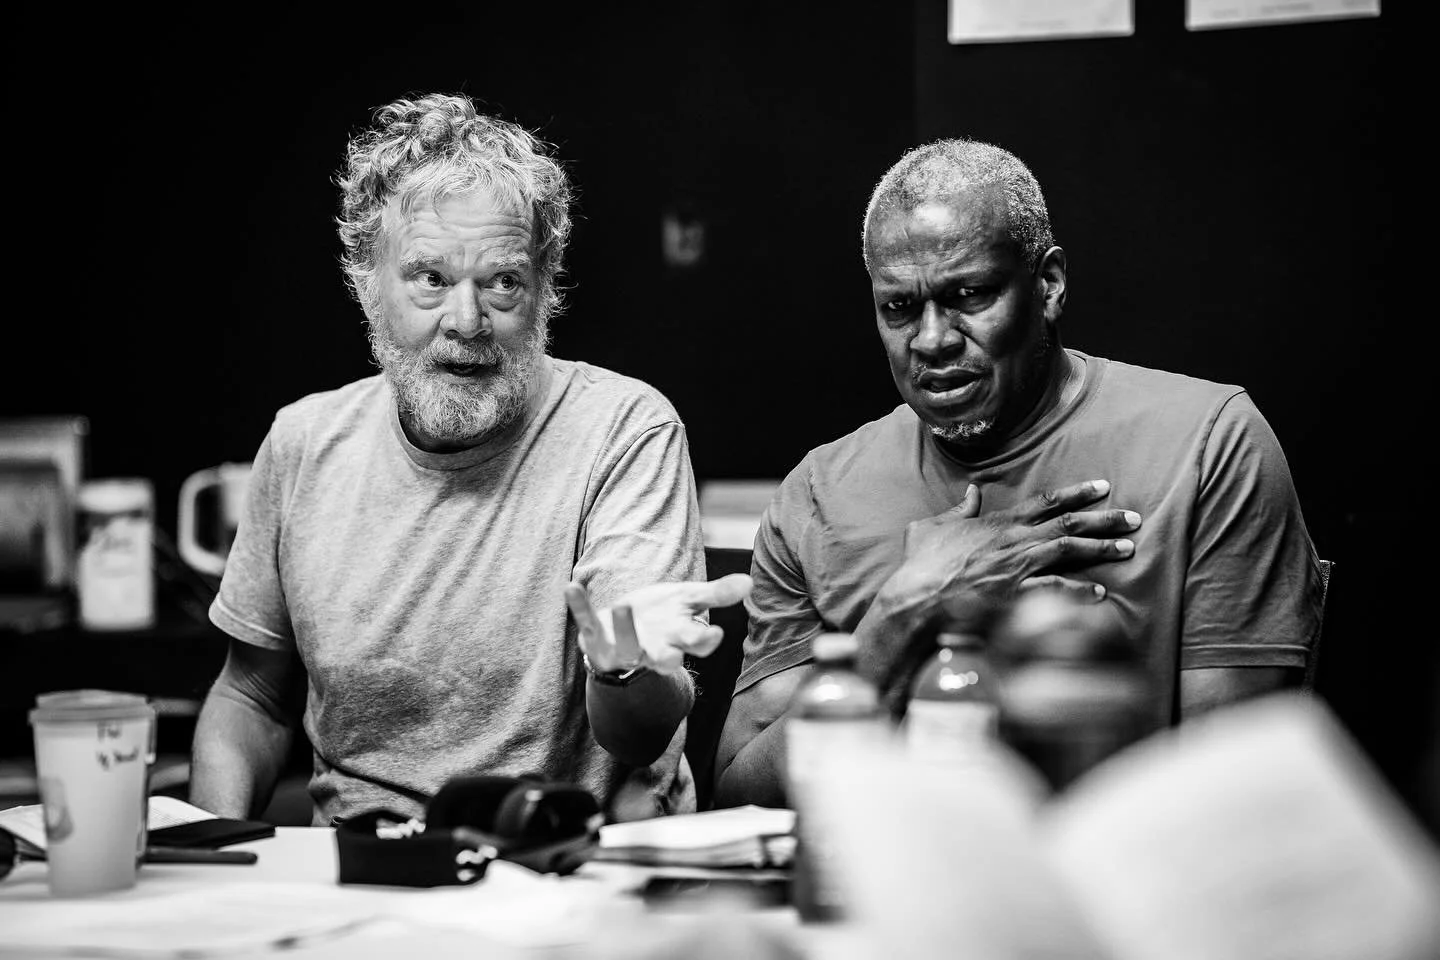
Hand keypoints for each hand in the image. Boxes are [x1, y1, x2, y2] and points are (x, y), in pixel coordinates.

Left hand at [564, 574, 753, 675]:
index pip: (696, 645)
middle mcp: (652, 650)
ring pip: (626, 647)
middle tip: (672, 657)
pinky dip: (579, 607)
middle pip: (664, 660)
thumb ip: (717, 594)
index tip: (715, 633)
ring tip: (624, 607)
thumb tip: (749, 581)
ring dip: (624, 629)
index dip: (705, 641)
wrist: (619, 633)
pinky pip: (586, 623)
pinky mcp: (595, 639)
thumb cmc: (661, 617)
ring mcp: (622, 649)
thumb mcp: (688, 601)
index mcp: (678, 641)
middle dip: (667, 658)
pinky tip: (571, 587)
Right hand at [863, 480, 1139, 712]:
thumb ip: (958, 509)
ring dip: (1101, 549)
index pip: (1046, 501)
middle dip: (1104, 519)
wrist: (916, 598)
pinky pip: (1055, 590)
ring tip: (1128, 548)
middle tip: (1133, 518)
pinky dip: (1078, 591)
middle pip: (1068, 524)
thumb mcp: (932, 526)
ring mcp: (1017, 568)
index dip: (1077, 493)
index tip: (1103, 487)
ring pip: (1069, 551)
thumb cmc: (921, 563)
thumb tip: (971, 492)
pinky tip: (1099, 592)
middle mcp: (1014, 541)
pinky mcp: (1016, 596)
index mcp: (998, 522)